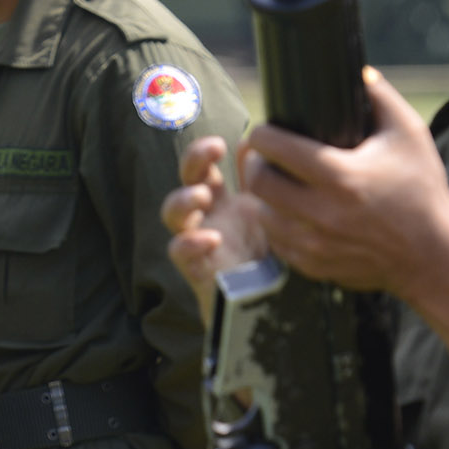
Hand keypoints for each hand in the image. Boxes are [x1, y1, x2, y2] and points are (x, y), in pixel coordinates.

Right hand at [160, 136, 266, 314]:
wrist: (270, 307)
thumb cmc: (272, 257)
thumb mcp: (275, 212)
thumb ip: (264, 180)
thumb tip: (251, 141)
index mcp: (224, 202)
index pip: (204, 167)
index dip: (204, 152)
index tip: (221, 144)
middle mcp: (207, 218)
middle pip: (185, 181)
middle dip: (192, 163)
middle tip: (211, 153)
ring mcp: (198, 242)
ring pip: (172, 214)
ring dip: (182, 200)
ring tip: (200, 196)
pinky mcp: (197, 269)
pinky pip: (179, 253)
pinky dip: (189, 243)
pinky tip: (210, 239)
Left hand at [238, 69, 448, 365]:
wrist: (433, 254)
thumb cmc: (422, 188)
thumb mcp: (409, 134)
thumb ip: (380, 97)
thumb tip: (357, 70)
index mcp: (341, 176)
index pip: (274, 148)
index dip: (263, 134)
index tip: (266, 130)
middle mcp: (321, 212)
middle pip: (258, 182)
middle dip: (256, 164)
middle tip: (265, 156)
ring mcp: (314, 243)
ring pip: (261, 214)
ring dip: (263, 197)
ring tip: (277, 182)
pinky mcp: (312, 265)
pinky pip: (275, 242)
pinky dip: (277, 225)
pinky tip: (288, 212)